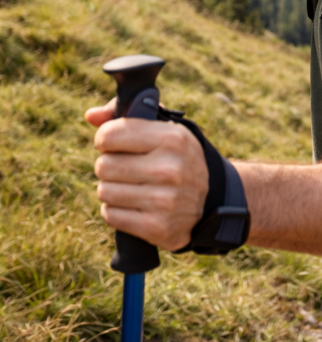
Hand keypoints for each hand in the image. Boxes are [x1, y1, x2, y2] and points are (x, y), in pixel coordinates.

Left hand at [87, 100, 208, 251]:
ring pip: (104, 191)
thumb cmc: (177, 158)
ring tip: (131, 187)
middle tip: (126, 168)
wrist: (210, 200)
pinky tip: (134, 205)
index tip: (114, 144)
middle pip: (103, 165)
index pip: (110, 135)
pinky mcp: (157, 227)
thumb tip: (91, 116)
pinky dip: (116, 210)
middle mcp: (169, 168)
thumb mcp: (163, 129)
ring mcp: (164, 200)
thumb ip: (126, 115)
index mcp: (171, 138)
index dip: (105, 139)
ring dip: (111, 189)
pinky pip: (110, 215)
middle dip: (109, 166)